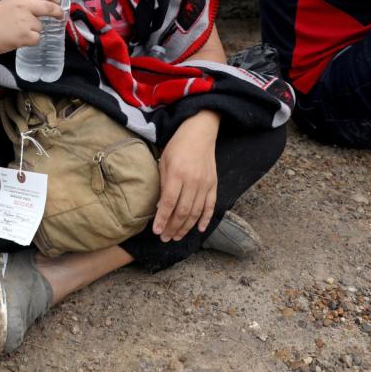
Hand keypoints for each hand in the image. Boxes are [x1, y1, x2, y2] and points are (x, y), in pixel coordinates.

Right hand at [0, 0, 63, 54]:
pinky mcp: (26, 35)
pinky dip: (31, 41)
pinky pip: (37, 38)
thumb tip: (40, 8)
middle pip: (49, 7)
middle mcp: (24, 6)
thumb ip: (22, 3)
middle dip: (58, 12)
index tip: (57, 0)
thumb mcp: (7, 3)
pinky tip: (19, 39)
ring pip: (41, 26)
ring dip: (34, 30)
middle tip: (60, 16)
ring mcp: (26, 21)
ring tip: (19, 32)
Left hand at [152, 111, 219, 241]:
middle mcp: (193, 181)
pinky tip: (199, 229)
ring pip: (196, 212)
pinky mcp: (214, 184)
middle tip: (165, 238)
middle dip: (173, 227)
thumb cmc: (178, 145)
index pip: (169, 203)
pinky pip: (211, 205)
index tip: (156, 231)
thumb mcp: (164, 161)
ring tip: (176, 236)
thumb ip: (163, 184)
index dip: (163, 219)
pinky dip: (205, 219)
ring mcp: (205, 184)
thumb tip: (161, 207)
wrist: (200, 132)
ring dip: (186, 227)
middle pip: (183, 211)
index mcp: (178, 174)